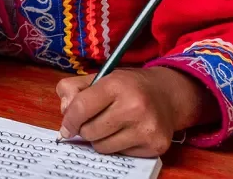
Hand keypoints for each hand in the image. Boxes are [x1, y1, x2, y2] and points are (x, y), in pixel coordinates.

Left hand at [56, 67, 217, 157]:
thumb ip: (73, 89)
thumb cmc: (128, 86)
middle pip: (89, 131)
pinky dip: (118, 146)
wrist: (167, 95)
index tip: (66, 127)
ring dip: (100, 140)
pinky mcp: (155, 146)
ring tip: (110, 126)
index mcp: (116, 84)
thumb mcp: (100, 77)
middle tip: (94, 121)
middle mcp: (134, 106)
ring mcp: (146, 128)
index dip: (69, 120)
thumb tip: (65, 112)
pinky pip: (120, 155)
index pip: (81, 108)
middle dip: (85, 129)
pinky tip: (127, 132)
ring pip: (102, 147)